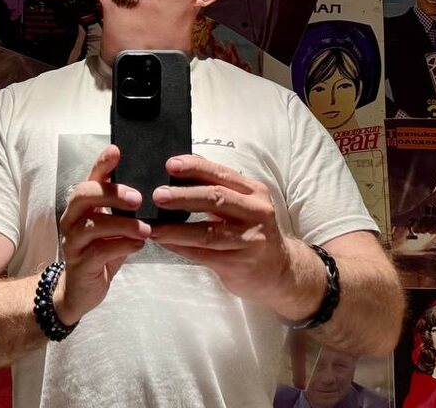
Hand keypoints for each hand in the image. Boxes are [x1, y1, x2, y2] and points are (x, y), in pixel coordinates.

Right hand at [55, 145, 149, 324]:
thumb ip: (124, 208)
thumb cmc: (102, 250)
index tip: (117, 150)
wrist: (81, 290)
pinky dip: (123, 246)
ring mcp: (73, 240)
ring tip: (146, 229)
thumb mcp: (113, 226)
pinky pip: (100, 251)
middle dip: (112, 192)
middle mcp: (73, 218)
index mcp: (83, 204)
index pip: (91, 176)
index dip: (102, 162)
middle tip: (138, 198)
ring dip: (123, 224)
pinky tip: (138, 246)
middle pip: (84, 194)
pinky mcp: (79, 263)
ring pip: (93, 224)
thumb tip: (155, 188)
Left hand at [148, 154, 288, 309]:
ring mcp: (250, 240)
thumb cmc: (254, 231)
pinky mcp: (240, 264)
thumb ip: (219, 189)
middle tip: (158, 195)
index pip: (222, 174)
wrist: (282, 271)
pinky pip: (204, 255)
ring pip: (208, 233)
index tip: (170, 164)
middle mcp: (256, 212)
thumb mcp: (245, 204)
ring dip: (176, 229)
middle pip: (216, 199)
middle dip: (183, 196)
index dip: (195, 168)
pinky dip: (181, 248)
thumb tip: (179, 174)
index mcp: (254, 192)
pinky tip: (165, 242)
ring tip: (154, 226)